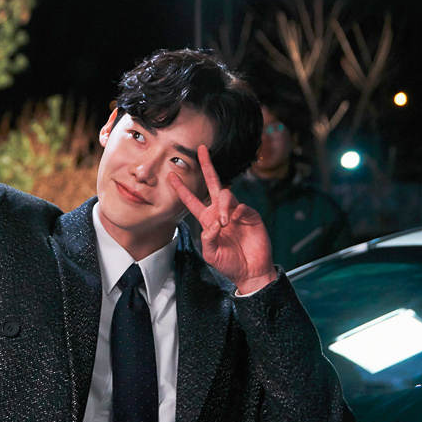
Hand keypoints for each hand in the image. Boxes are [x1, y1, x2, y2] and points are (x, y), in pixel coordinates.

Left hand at [168, 145, 276, 293]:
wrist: (251, 271)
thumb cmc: (229, 263)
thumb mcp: (211, 254)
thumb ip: (207, 239)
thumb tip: (213, 224)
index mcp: (207, 219)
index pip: (192, 200)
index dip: (181, 189)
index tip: (170, 175)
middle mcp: (220, 211)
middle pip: (212, 183)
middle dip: (207, 165)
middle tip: (201, 149)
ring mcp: (236, 212)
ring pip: (226, 195)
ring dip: (223, 207)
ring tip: (225, 224)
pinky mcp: (250, 215)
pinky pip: (241, 206)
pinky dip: (236, 212)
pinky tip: (235, 221)